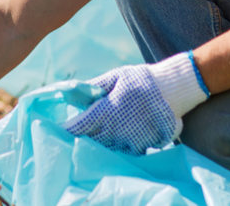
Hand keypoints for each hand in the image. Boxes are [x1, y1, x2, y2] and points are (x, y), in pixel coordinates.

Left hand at [63, 52, 208, 154]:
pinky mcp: (141, 146)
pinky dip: (116, 147)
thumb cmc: (141, 81)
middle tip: (73, 136)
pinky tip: (116, 138)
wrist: (173, 90)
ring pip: (105, 148)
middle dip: (81, 139)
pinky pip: (123, 151)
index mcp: (106, 110)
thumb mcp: (115, 77)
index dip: (66, 130)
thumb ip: (93, 87)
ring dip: (98, 144)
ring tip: (93, 138)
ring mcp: (129, 140)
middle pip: (90, 141)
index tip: (57, 130)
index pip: (79, 126)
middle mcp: (115, 129)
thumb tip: (72, 94)